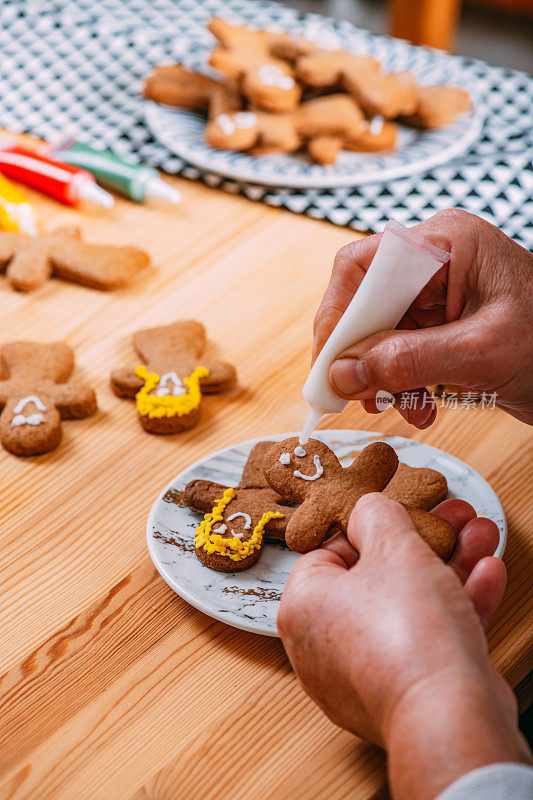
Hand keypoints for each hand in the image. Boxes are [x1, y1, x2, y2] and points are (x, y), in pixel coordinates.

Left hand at [278, 494, 531, 799]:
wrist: (447, 716)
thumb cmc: (407, 633)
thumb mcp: (394, 547)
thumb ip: (379, 516)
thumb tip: (369, 508)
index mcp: (304, 606)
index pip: (328, 551)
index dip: (369, 526)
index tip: (400, 512)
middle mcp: (325, 643)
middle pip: (377, 575)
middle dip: (426, 541)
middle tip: (452, 518)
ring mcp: (364, 672)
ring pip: (409, 604)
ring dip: (450, 565)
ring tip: (481, 534)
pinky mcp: (403, 691)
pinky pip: (425, 637)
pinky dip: (456, 605)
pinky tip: (488, 574)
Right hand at [313, 210, 532, 427]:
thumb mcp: (481, 353)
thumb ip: (408, 360)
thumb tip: (342, 375)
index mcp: (445, 243)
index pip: (362, 266)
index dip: (337, 315)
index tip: (329, 365)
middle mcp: (435, 262)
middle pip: (364, 303)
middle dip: (359, 355)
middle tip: (353, 396)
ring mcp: (437, 295)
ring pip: (377, 334)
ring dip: (381, 378)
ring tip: (400, 407)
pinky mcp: (440, 326)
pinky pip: (398, 353)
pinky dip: (400, 385)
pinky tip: (420, 407)